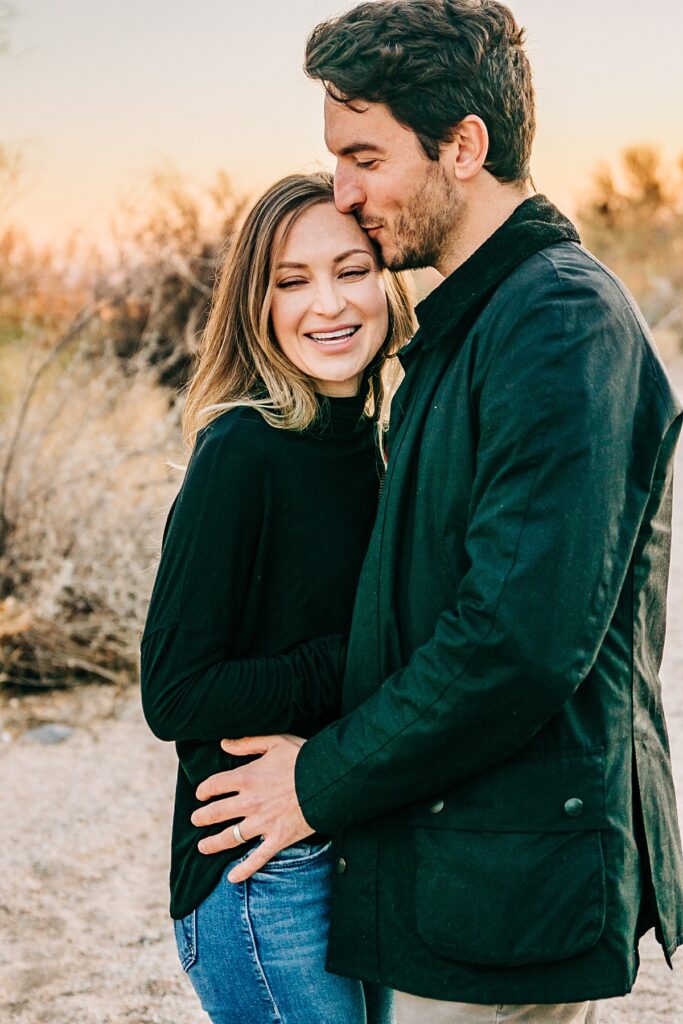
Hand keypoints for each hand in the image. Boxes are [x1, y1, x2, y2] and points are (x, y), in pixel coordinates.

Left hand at [190, 734, 313, 882]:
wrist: (329, 780)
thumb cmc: (304, 757)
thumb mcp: (275, 741)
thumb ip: (248, 743)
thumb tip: (224, 743)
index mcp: (247, 777)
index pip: (215, 785)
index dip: (204, 790)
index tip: (201, 794)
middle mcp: (249, 802)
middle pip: (217, 813)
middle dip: (202, 817)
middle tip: (196, 819)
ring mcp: (262, 823)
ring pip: (230, 837)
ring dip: (213, 843)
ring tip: (202, 846)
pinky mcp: (277, 839)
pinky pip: (256, 858)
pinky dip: (244, 869)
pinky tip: (232, 878)